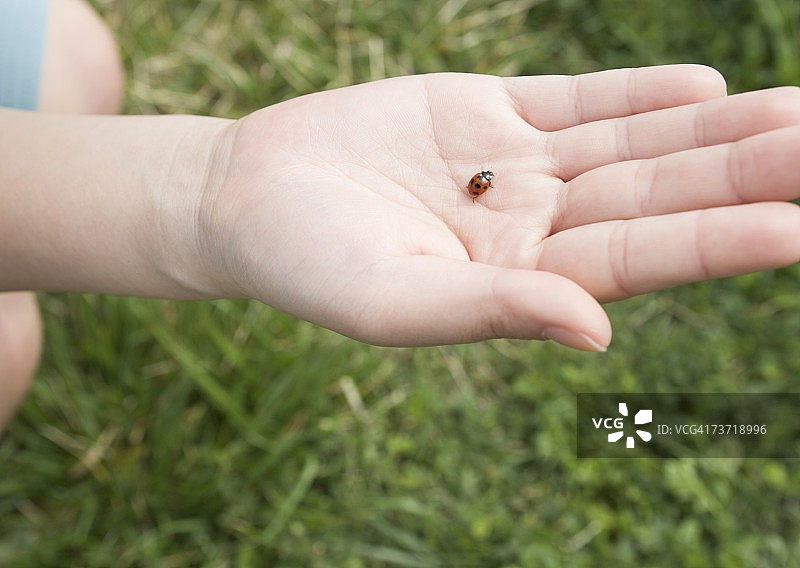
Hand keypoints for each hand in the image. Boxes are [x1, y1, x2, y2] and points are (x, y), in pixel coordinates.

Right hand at [201, 65, 799, 349]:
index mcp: (518, 280)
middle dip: (743, 177)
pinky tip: (704, 90)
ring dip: (713, 132)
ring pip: (632, 145)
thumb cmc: (308, 263)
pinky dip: (637, 95)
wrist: (250, 197)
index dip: (718, 242)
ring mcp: (515, 166)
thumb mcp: (393, 300)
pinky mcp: (486, 113)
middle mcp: (532, 224)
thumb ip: (493, 312)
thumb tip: (600, 333)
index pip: (638, 259)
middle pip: (656, 196)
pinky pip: (576, 101)